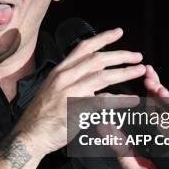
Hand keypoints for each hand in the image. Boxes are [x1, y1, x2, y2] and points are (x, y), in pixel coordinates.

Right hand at [17, 28, 144, 157]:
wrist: (29, 135)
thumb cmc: (42, 116)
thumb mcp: (54, 90)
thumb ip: (73, 81)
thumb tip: (96, 77)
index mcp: (59, 71)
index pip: (83, 48)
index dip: (103, 38)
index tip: (119, 32)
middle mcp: (64, 77)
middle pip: (97, 59)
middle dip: (120, 55)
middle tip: (138, 56)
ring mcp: (69, 92)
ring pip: (102, 76)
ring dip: (124, 72)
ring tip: (140, 71)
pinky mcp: (75, 109)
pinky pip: (102, 101)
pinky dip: (119, 100)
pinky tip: (132, 99)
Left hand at [116, 65, 168, 168]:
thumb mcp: (127, 157)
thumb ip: (116, 141)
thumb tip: (100, 124)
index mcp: (156, 126)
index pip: (154, 102)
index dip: (151, 86)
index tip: (145, 73)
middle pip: (166, 104)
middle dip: (158, 89)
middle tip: (149, 78)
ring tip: (160, 91)